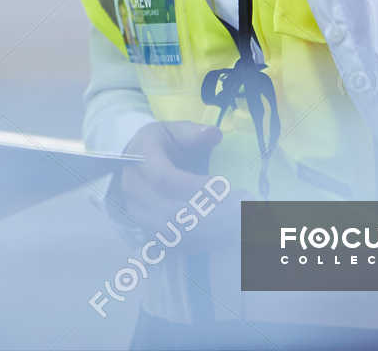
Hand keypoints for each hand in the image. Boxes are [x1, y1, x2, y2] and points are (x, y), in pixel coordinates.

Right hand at [109, 122, 244, 252]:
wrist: (135, 165)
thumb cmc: (160, 146)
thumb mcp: (173, 131)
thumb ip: (192, 133)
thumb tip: (213, 135)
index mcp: (140, 161)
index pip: (164, 180)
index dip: (195, 186)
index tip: (225, 186)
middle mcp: (135, 192)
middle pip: (171, 213)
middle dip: (209, 214)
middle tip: (242, 211)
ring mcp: (141, 216)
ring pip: (175, 233)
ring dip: (210, 232)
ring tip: (240, 224)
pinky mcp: (151, 232)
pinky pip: (178, 245)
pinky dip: (204, 243)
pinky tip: (228, 235)